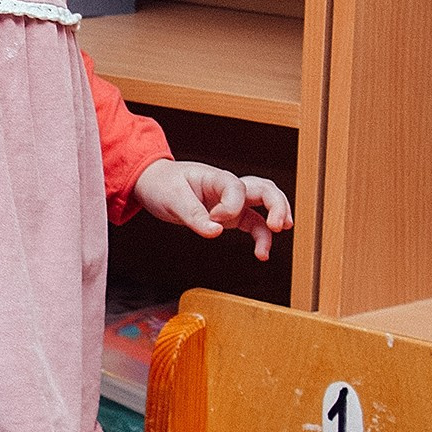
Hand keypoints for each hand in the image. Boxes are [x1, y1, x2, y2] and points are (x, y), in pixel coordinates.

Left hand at [132, 159, 293, 260]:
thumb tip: (215, 232)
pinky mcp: (231, 216)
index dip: (230, 206)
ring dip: (276, 219)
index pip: (237, 188)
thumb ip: (194, 215)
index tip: (214, 217)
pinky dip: (261, 236)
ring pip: (265, 206)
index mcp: (216, 177)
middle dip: (277, 205)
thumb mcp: (172, 198)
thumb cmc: (162, 184)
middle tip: (277, 225)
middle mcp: (228, 188)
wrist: (153, 184)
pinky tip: (262, 253)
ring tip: (276, 237)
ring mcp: (232, 202)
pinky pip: (254, 224)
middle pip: (265, 189)